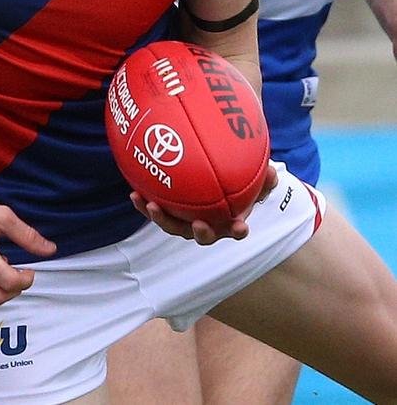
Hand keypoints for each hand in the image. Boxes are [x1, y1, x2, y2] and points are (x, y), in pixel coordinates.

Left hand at [131, 163, 277, 245]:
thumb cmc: (235, 181)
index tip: (241, 227)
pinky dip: (144, 205)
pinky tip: (134, 194)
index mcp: (228, 220)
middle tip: (198, 224)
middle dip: (200, 233)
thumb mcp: (251, 177)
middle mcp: (206, 224)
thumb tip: (273, 171)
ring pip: (174, 226)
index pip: (235, 230)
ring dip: (163, 219)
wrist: (213, 178)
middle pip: (202, 235)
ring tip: (153, 206)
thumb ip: (264, 177)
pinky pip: (156, 210)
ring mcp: (185, 220)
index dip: (237, 231)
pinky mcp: (168, 212)